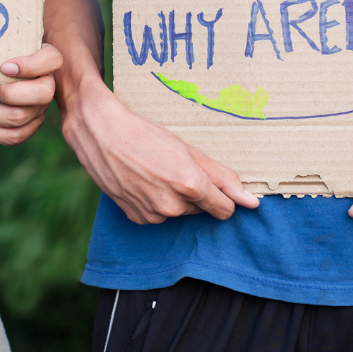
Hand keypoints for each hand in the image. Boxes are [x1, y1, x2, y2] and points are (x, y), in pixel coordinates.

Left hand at [0, 43, 62, 144]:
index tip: (3, 67)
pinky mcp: (29, 126)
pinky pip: (15, 136)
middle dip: (9, 94)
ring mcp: (40, 108)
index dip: (30, 65)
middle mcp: (48, 84)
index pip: (53, 60)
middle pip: (43, 94)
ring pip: (21, 118)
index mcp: (45, 59)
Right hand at [61, 80, 259, 223]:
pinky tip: (143, 181)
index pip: (225, 209)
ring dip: (175, 197)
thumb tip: (252, 202)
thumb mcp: (189, 150)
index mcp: (191, 186)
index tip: (216, 184)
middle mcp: (172, 206)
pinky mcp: (136, 218)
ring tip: (156, 171)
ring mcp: (152, 215)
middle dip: (195, 192)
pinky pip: (158, 215)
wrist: (101, 133)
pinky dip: (155, 202)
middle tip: (175, 167)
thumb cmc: (145, 135)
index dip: (223, 196)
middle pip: (201, 209)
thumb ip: (222, 177)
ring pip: (179, 212)